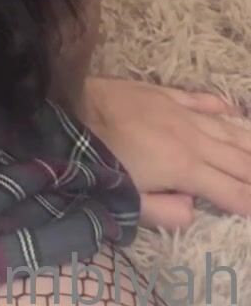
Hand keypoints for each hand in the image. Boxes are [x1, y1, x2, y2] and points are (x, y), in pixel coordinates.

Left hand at [83, 74, 250, 230]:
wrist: (71, 105)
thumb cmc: (97, 158)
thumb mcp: (126, 196)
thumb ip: (162, 211)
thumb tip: (193, 212)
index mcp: (184, 167)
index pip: (230, 191)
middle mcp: (191, 138)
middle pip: (237, 158)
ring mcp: (179, 111)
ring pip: (226, 128)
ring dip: (249, 141)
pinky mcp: (164, 92)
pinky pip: (200, 99)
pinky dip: (221, 106)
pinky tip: (235, 111)